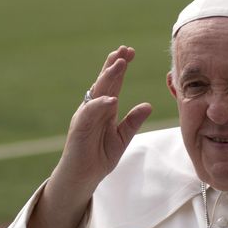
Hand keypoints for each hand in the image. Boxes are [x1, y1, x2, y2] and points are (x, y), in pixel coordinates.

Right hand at [28, 46, 151, 227]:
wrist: (83, 177)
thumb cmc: (99, 157)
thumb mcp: (122, 137)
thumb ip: (133, 121)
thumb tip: (148, 105)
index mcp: (104, 109)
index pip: (113, 83)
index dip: (120, 67)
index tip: (130, 51)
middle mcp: (93, 109)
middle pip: (104, 82)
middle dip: (114, 65)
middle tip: (125, 50)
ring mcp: (85, 117)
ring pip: (96, 92)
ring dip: (108, 77)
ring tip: (119, 64)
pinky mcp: (78, 129)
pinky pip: (89, 114)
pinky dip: (100, 105)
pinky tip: (111, 99)